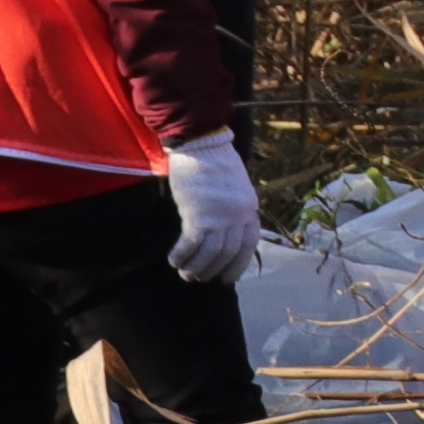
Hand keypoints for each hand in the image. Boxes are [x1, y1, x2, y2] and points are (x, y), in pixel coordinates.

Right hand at [160, 134, 263, 284]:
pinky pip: (191, 244)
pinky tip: (174, 259)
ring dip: (196, 267)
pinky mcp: (198, 215)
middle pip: (228, 253)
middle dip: (213, 270)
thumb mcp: (235, 188)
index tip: (227, 278)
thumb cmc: (215, 163)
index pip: (248, 246)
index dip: (237, 265)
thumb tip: (225, 232)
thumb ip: (233, 209)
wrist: (201, 144)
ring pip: (210, 254)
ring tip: (185, 273)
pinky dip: (182, 255)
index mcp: (249, 209)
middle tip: (199, 278)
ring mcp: (220, 217)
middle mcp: (239, 216)